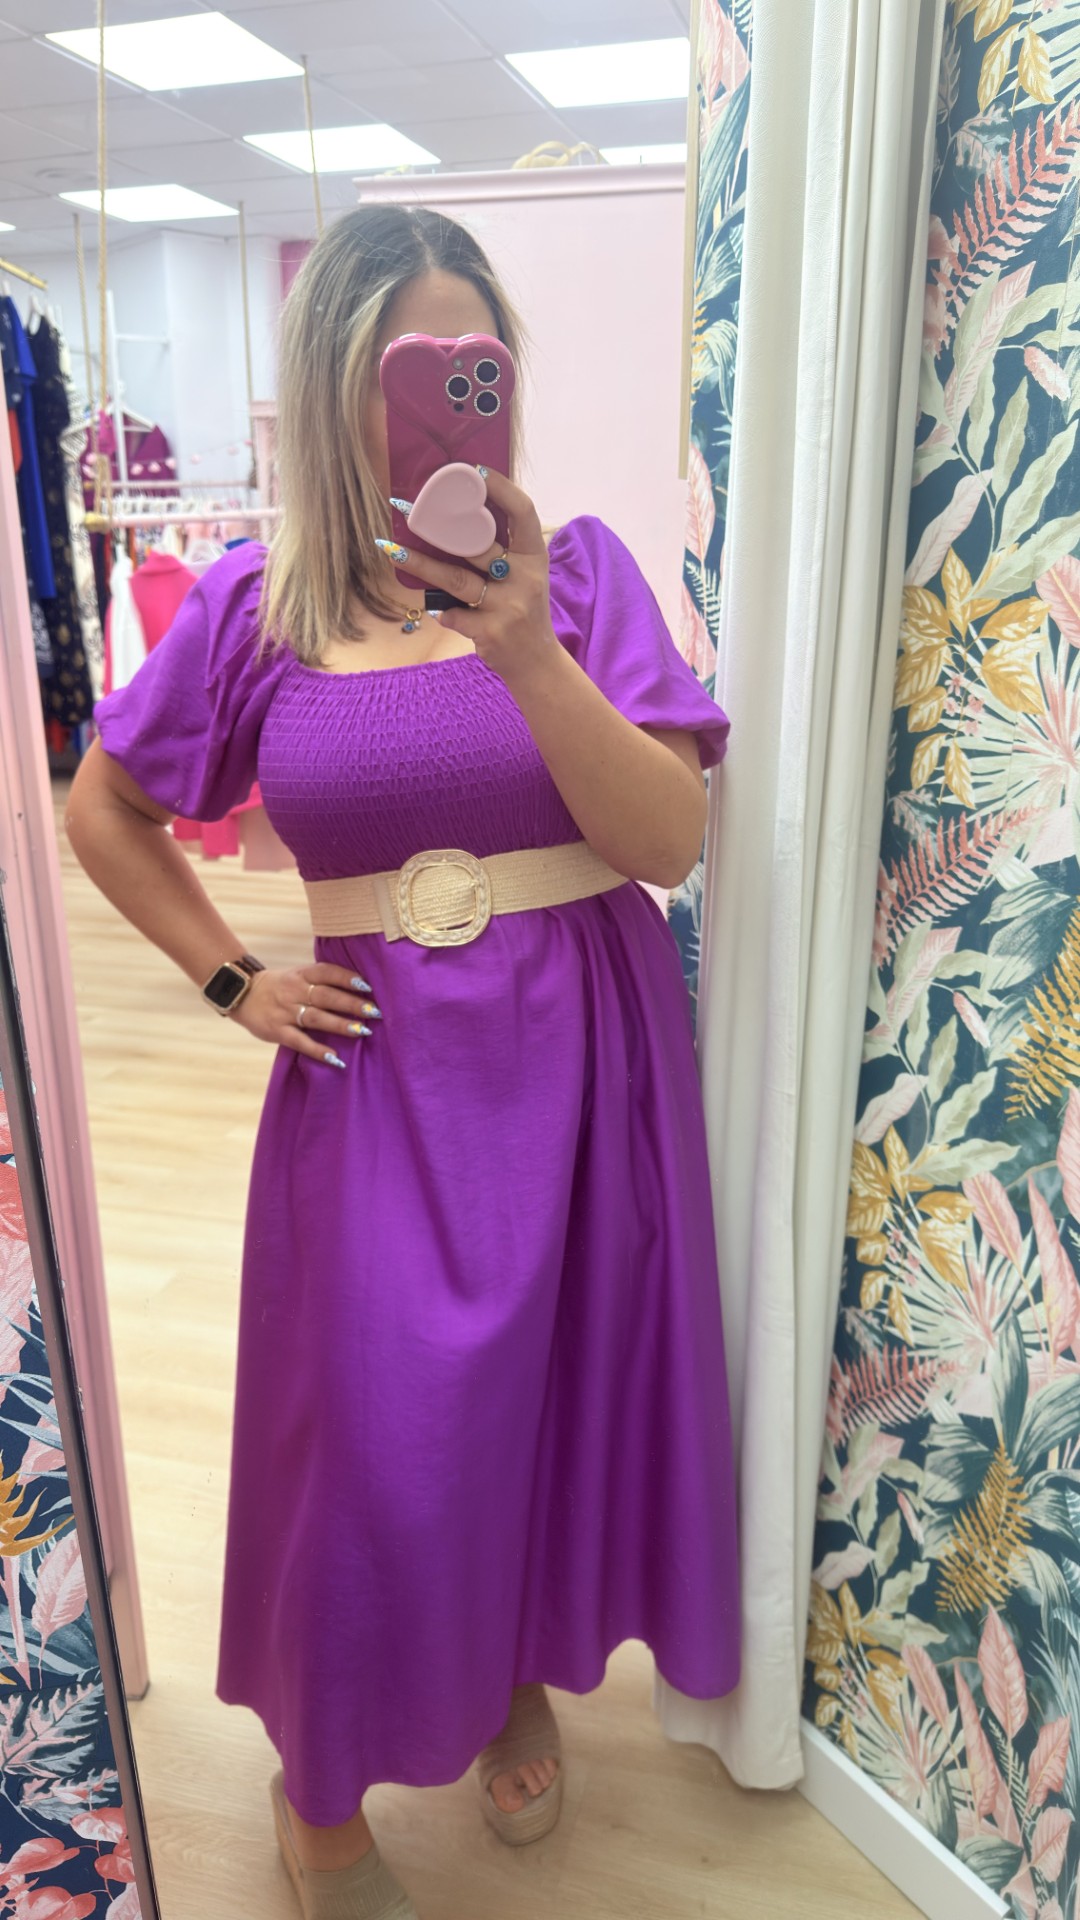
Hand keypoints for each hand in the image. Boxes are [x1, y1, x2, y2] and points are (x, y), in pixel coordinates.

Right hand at [229, 964, 381, 1068]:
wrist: (241, 993)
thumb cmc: (279, 986)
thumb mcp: (296, 975)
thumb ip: (320, 980)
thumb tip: (358, 987)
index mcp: (300, 974)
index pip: (327, 972)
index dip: (347, 977)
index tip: (368, 985)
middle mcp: (294, 991)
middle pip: (326, 996)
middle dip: (352, 1003)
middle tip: (374, 1012)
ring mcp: (285, 1011)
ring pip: (316, 1017)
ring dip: (340, 1024)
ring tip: (362, 1031)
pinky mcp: (277, 1031)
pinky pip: (300, 1041)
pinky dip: (318, 1050)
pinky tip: (335, 1058)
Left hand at [379, 468, 556, 687]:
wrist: (536, 661)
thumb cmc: (523, 610)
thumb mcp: (527, 575)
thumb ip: (504, 549)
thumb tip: (463, 514)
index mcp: (534, 557)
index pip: (523, 513)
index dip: (501, 489)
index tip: (475, 471)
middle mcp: (524, 578)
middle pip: (477, 543)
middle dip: (440, 525)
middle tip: (405, 508)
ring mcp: (508, 606)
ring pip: (455, 578)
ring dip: (420, 564)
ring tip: (391, 549)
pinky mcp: (490, 632)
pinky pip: (453, 615)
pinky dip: (442, 612)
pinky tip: (435, 610)